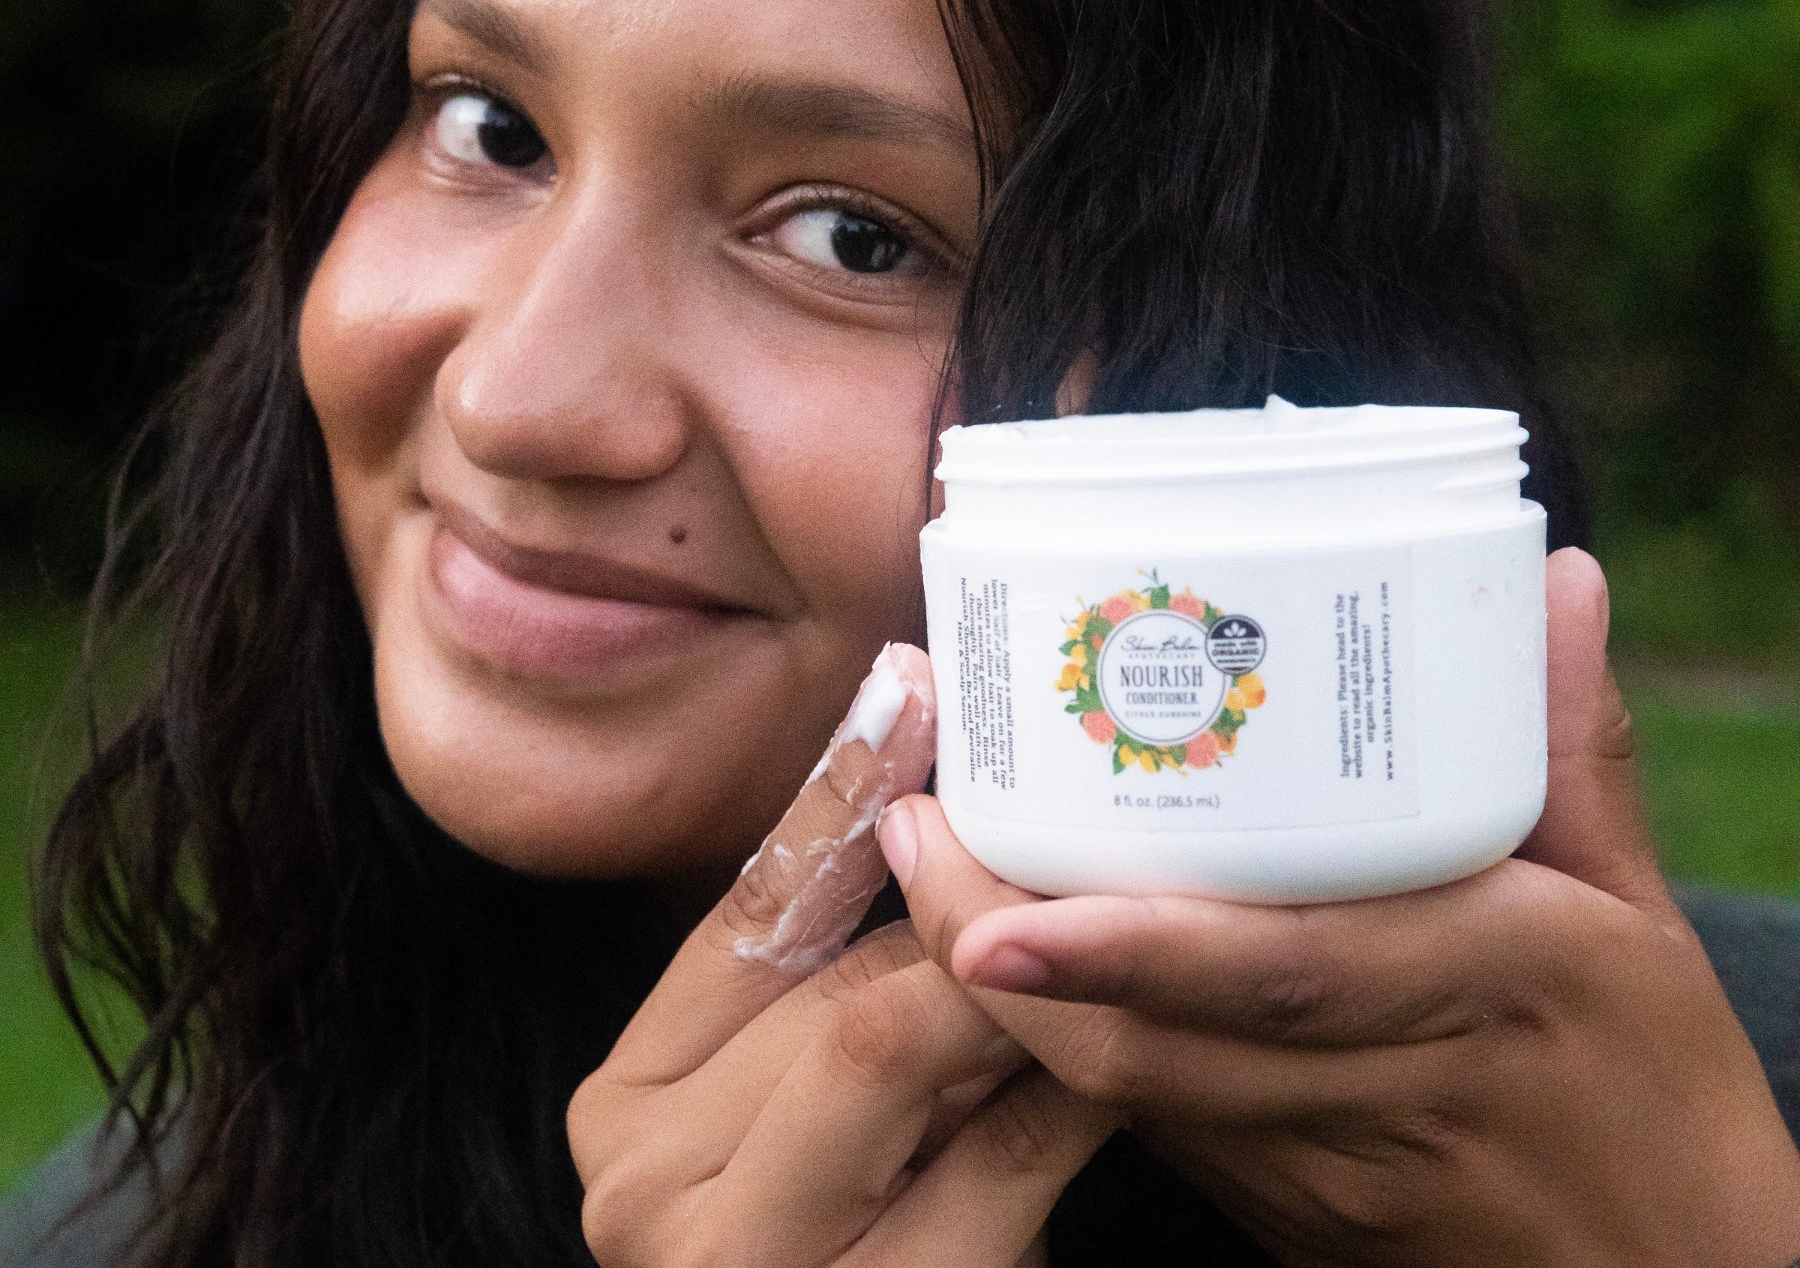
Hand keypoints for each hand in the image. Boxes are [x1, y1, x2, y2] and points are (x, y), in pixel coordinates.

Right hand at [567, 643, 1114, 1267]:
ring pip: (902, 1045)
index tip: (917, 681)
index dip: (840, 790)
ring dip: (1020, 983)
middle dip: (969, 908)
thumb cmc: (840, 1237)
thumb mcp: (813, 1093)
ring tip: (1105, 913)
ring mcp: (740, 1267)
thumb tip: (921, 762)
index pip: (751, 911)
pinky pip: (1002, 1161)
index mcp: (626, 1102)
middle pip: (838, 984)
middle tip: (1068, 815)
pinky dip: (1073, 1086)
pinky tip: (1128, 1039)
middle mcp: (644, 1187)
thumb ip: (842, 963)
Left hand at [882, 550, 1799, 1267]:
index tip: (992, 883)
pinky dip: (1068, 1045)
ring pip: (1132, 1094)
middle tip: (909, 829)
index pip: (1277, 969)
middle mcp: (1381, 1084)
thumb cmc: (1658, 1089)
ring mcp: (1319, 1167)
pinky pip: (1158, 1124)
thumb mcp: (1637, 913)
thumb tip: (1558, 583)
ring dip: (1011, 1000)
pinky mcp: (1285, 1211)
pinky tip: (1010, 957)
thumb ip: (1574, 745)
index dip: (1124, 938)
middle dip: (1003, 949)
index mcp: (1479, 985)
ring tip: (923, 869)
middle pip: (1152, 1043)